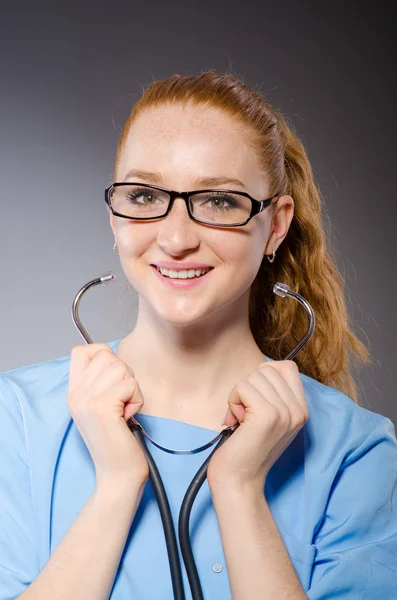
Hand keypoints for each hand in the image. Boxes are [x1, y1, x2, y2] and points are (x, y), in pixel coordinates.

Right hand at [67, 343, 149, 487]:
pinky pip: (130, 385)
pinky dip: (136, 400)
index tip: (114, 377)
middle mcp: (76, 395)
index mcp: (74, 393)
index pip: (82, 351)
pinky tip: (128, 417)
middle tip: (122, 401)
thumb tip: (115, 360)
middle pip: (107, 355)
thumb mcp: (102, 408)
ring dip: (132, 389)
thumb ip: (101, 383)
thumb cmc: (117, 441)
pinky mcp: (102, 407)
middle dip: (124, 374)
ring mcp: (86, 400)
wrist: (117, 475)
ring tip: (125, 410)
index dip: (103, 354)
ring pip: (121, 368)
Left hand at [207, 360, 308, 491]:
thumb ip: (272, 394)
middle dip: (248, 387)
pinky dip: (233, 401)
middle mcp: (297, 410)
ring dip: (238, 395)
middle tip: (245, 413)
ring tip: (241, 419)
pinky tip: (236, 421)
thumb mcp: (270, 418)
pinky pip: (243, 387)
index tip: (255, 396)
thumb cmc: (247, 448)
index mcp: (301, 409)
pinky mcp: (267, 416)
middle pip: (267, 369)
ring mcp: (284, 412)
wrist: (240, 480)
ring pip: (253, 377)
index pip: (287, 367)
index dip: (265, 374)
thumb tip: (260, 369)